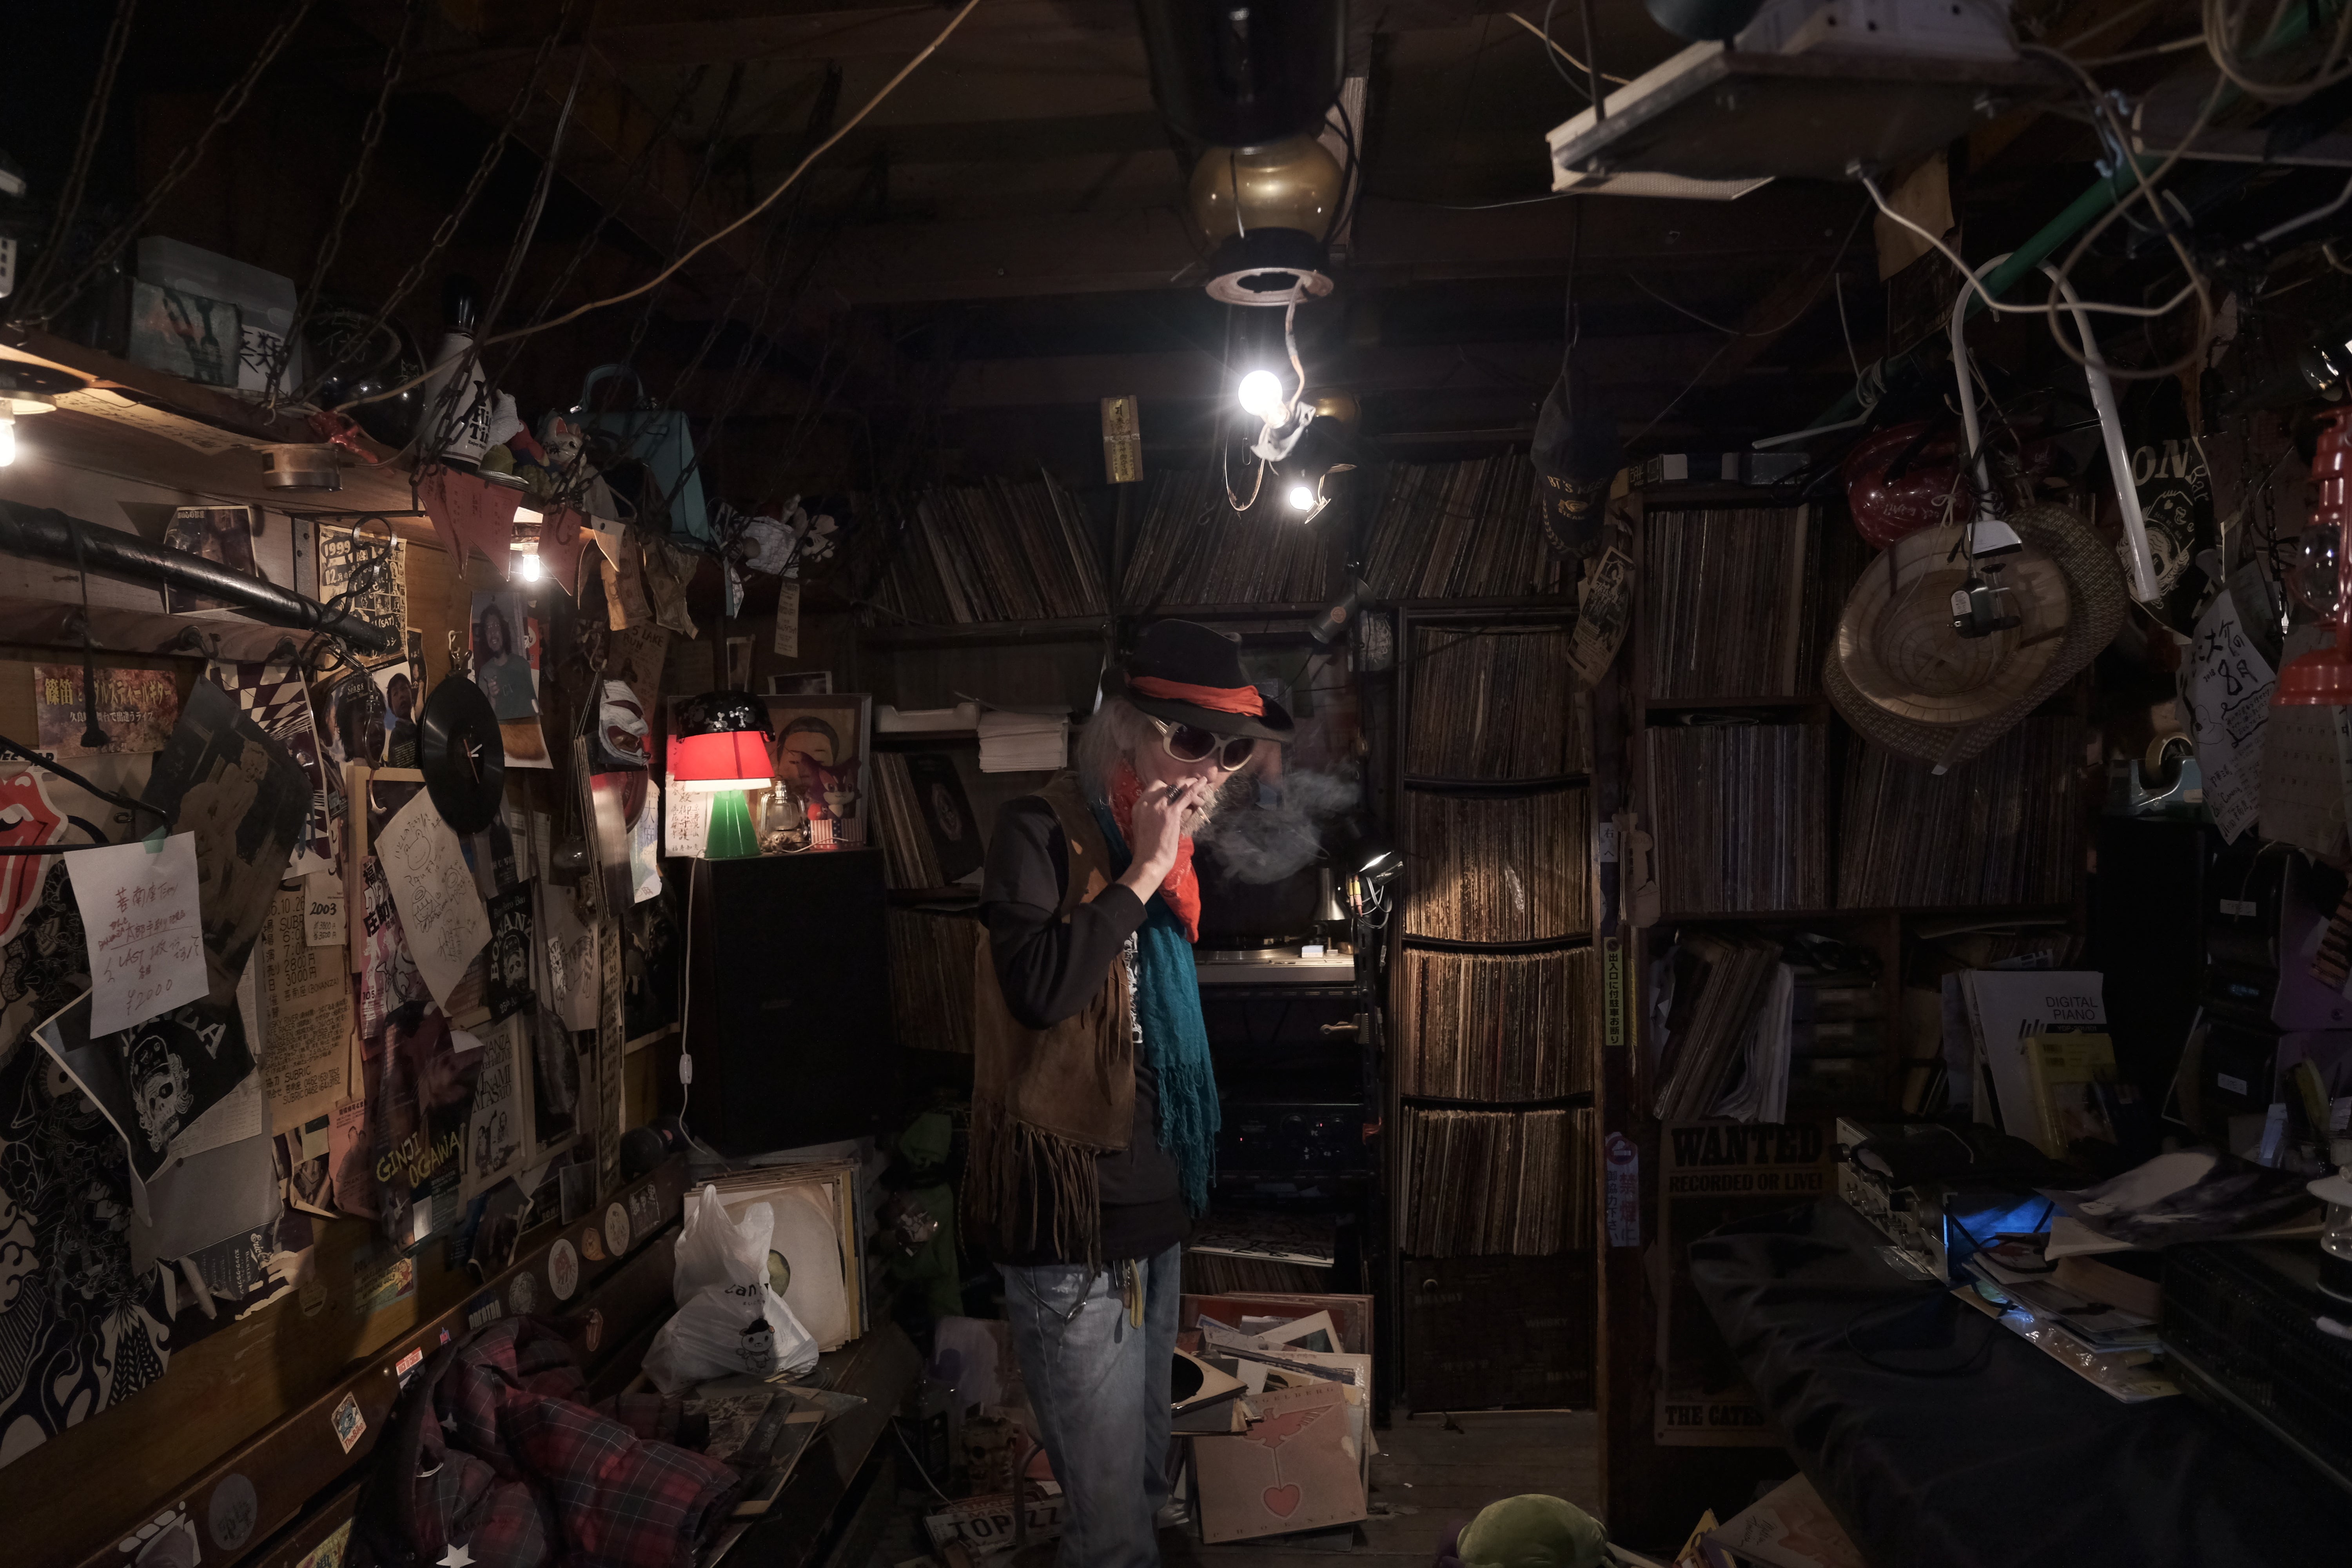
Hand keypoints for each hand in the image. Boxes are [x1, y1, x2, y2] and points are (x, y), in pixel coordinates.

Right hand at [1119, 777, 1208, 895]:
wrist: (1149, 861)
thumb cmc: (1148, 849)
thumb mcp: (1144, 825)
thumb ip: (1151, 814)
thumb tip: (1166, 808)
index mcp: (1139, 805)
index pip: (1154, 786)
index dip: (1167, 787)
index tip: (1176, 792)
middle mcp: (1147, 802)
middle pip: (1166, 784)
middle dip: (1179, 785)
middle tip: (1191, 787)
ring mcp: (1159, 806)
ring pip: (1177, 787)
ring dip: (1190, 785)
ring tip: (1200, 785)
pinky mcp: (1171, 813)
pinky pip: (1186, 795)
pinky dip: (1196, 788)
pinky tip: (1203, 783)